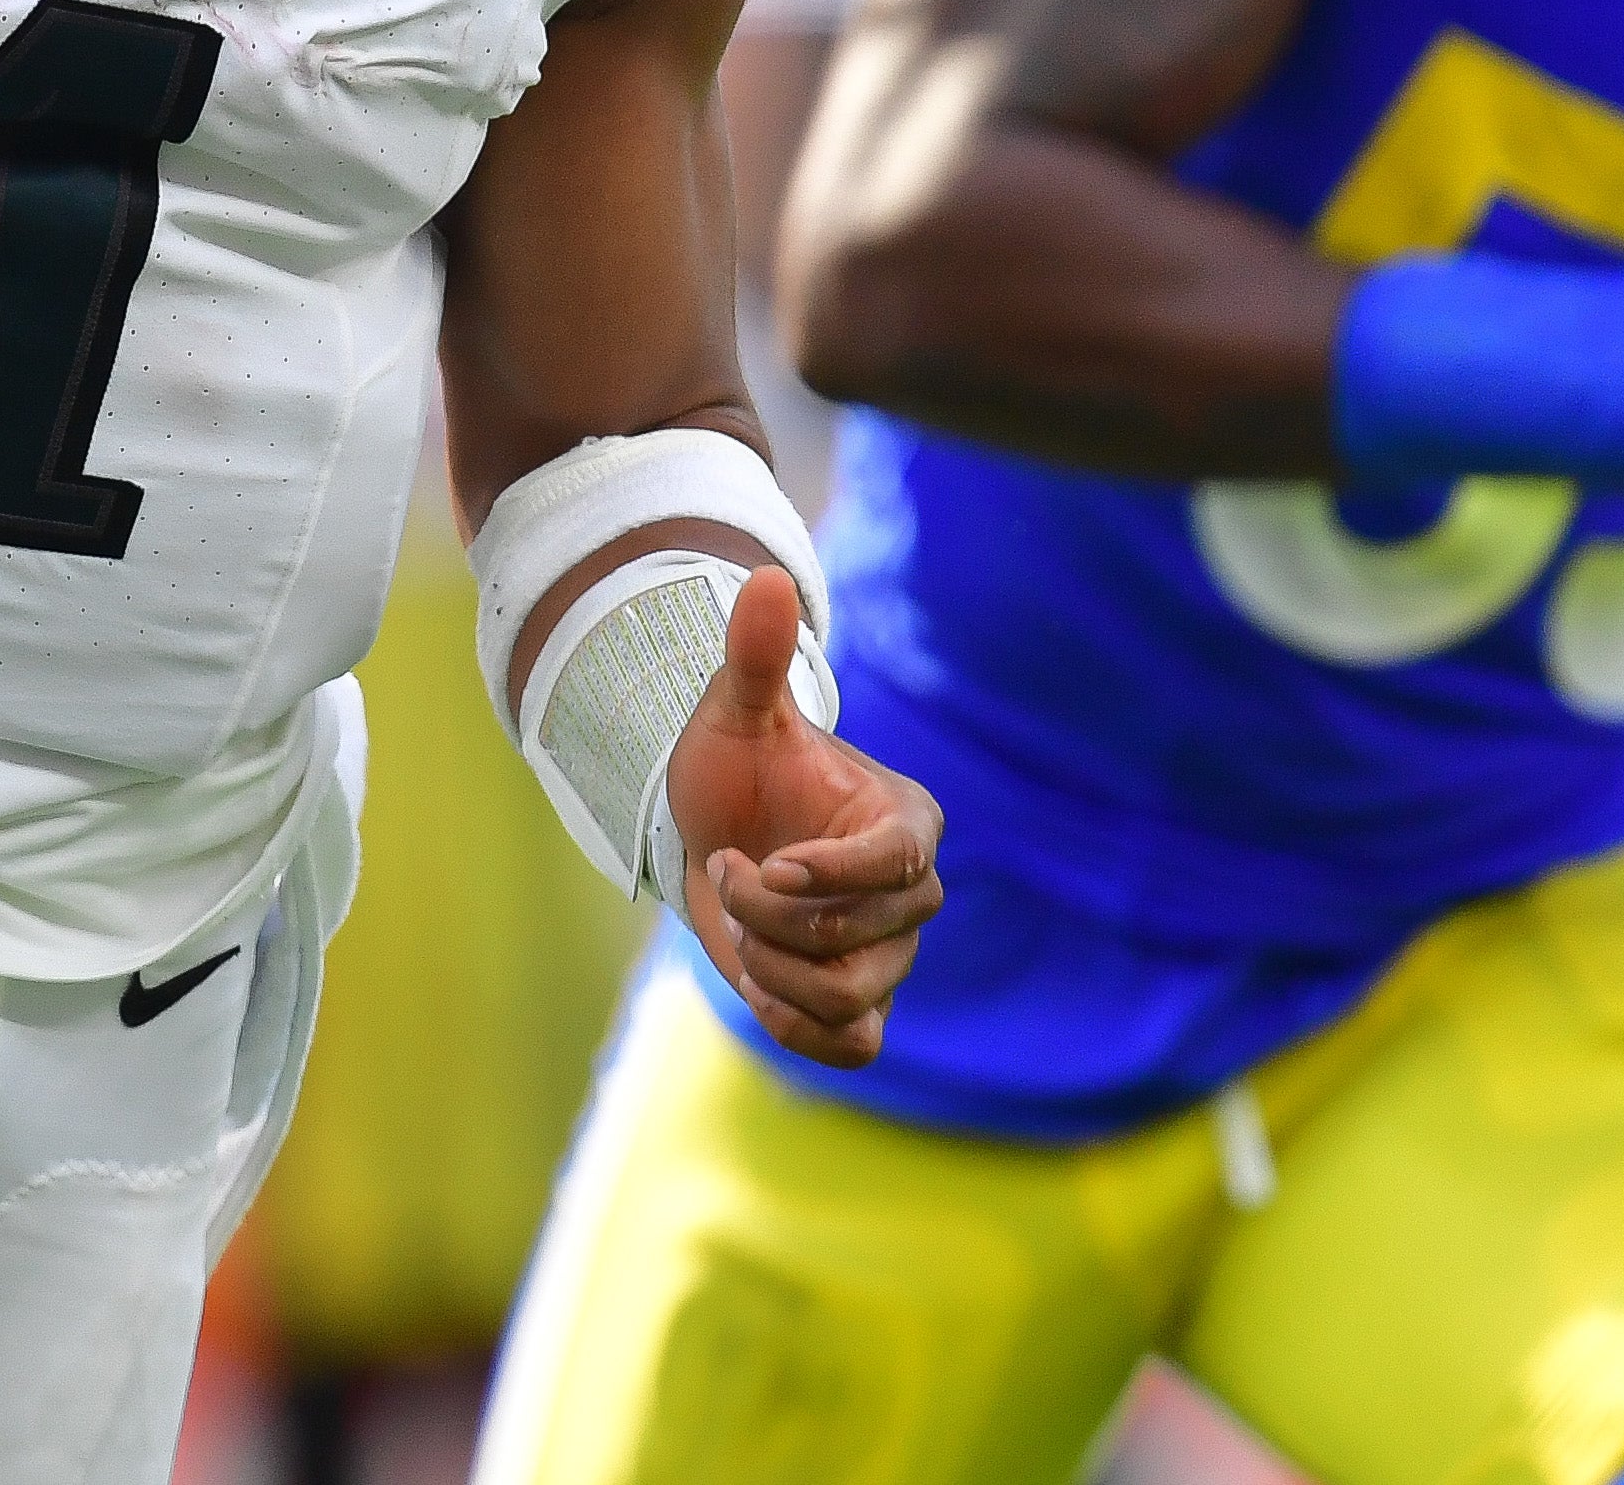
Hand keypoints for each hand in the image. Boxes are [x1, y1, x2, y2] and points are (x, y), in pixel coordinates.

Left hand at [662, 564, 941, 1066]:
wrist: (712, 833)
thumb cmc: (735, 769)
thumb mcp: (735, 711)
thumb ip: (756, 655)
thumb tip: (766, 578)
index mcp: (902, 819)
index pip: (898, 865)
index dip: (833, 876)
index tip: (767, 862)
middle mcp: (911, 893)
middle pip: (863, 939)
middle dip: (773, 917)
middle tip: (728, 875)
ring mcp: (892, 956)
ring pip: (852, 997)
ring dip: (774, 972)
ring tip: (739, 928)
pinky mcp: (863, 1007)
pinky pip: (854, 1046)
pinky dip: (799, 1029)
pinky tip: (755, 986)